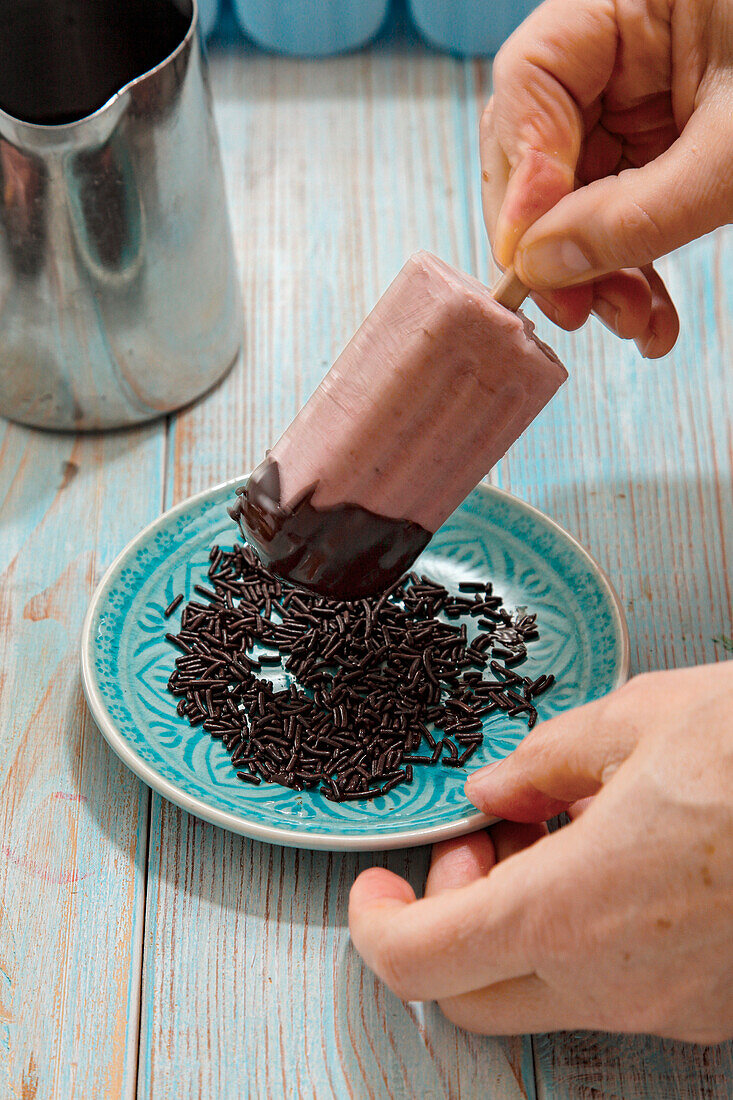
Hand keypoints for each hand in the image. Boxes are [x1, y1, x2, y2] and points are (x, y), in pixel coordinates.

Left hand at [349, 662, 732, 1040]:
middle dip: (449, 919)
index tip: (375, 882)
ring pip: (540, 995)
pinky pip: (613, 989)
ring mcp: (668, 1009)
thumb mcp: (642, 719)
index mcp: (571, 909)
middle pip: (470, 993)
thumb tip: (494, 789)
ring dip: (516, 924)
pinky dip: (582, 936)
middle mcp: (612, 981)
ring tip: (560, 830)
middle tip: (484, 839)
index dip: (375, 925)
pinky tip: (619, 859)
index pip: (422, 962)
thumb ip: (546, 761)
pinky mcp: (711, 1008)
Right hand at [481, 0, 732, 355]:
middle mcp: (629, 41)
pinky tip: (650, 315)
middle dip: (558, 242)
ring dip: (599, 271)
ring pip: (580, 189)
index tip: (531, 259)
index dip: (521, 176)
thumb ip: (632, 215)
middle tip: (574, 311)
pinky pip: (624, 205)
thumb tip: (541, 267)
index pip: (532, 80)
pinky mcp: (672, 137)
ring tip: (632, 326)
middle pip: (544, 144)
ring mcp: (648, 92)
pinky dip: (632, 265)